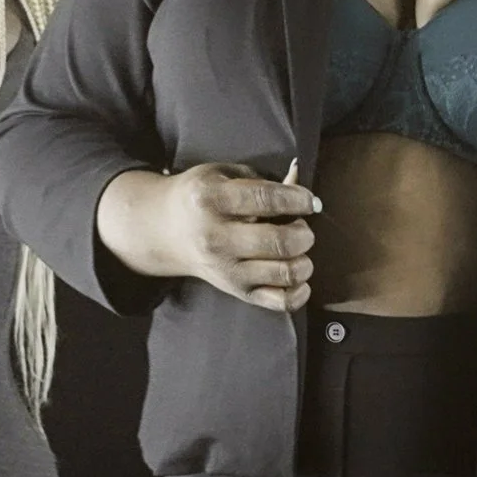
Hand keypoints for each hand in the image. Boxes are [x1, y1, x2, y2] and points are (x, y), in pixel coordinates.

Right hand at [95, 161, 317, 310]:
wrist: (166, 231)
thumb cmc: (202, 197)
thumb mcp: (224, 174)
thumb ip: (264, 179)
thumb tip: (299, 182)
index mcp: (212, 200)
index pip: (266, 200)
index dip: (298, 199)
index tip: (310, 201)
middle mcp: (217, 238)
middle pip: (280, 242)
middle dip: (304, 232)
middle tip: (301, 226)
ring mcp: (227, 270)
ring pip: (286, 273)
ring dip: (304, 260)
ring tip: (296, 249)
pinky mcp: (237, 291)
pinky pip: (281, 301)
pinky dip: (300, 291)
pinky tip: (296, 275)